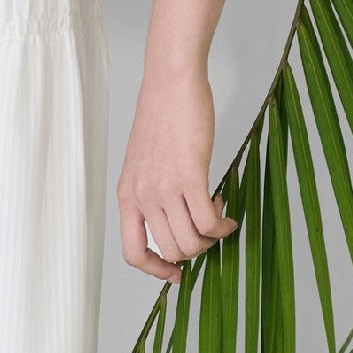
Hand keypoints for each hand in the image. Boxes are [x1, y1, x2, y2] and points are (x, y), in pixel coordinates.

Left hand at [117, 64, 237, 283]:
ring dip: (211, 237)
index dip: (155, 269)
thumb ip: (151, 191)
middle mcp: (141, 196)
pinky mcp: (189, 176)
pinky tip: (227, 212)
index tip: (176, 271)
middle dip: (196, 249)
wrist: (171, 81)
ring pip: (192, 242)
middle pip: (171, 251)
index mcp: (126, 194)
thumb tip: (174, 222)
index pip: (132, 252)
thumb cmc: (162, 115)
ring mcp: (164, 187)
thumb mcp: (144, 162)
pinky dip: (223, 225)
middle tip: (208, 228)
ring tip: (217, 213)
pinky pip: (209, 222)